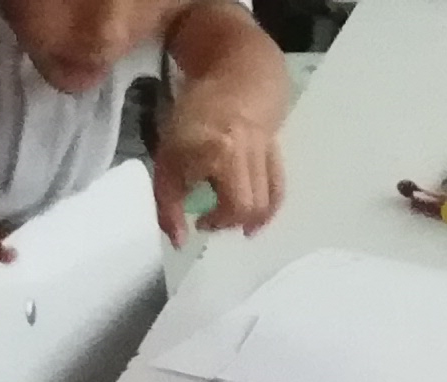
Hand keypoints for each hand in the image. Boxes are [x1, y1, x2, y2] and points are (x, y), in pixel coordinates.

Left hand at [154, 92, 286, 236]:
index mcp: (220, 152)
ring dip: (253, 219)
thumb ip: (168, 203)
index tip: (199, 221)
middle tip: (214, 220)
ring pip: (269, 199)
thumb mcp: (167, 157)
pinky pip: (279, 186)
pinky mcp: (278, 150)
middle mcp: (246, 152)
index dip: (216, 222)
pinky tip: (257, 218)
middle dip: (232, 222)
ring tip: (235, 223)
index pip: (228, 205)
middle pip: (252, 206)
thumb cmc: (194, 117)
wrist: (236, 73)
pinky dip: (270, 207)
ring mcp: (265, 151)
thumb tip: (179, 243)